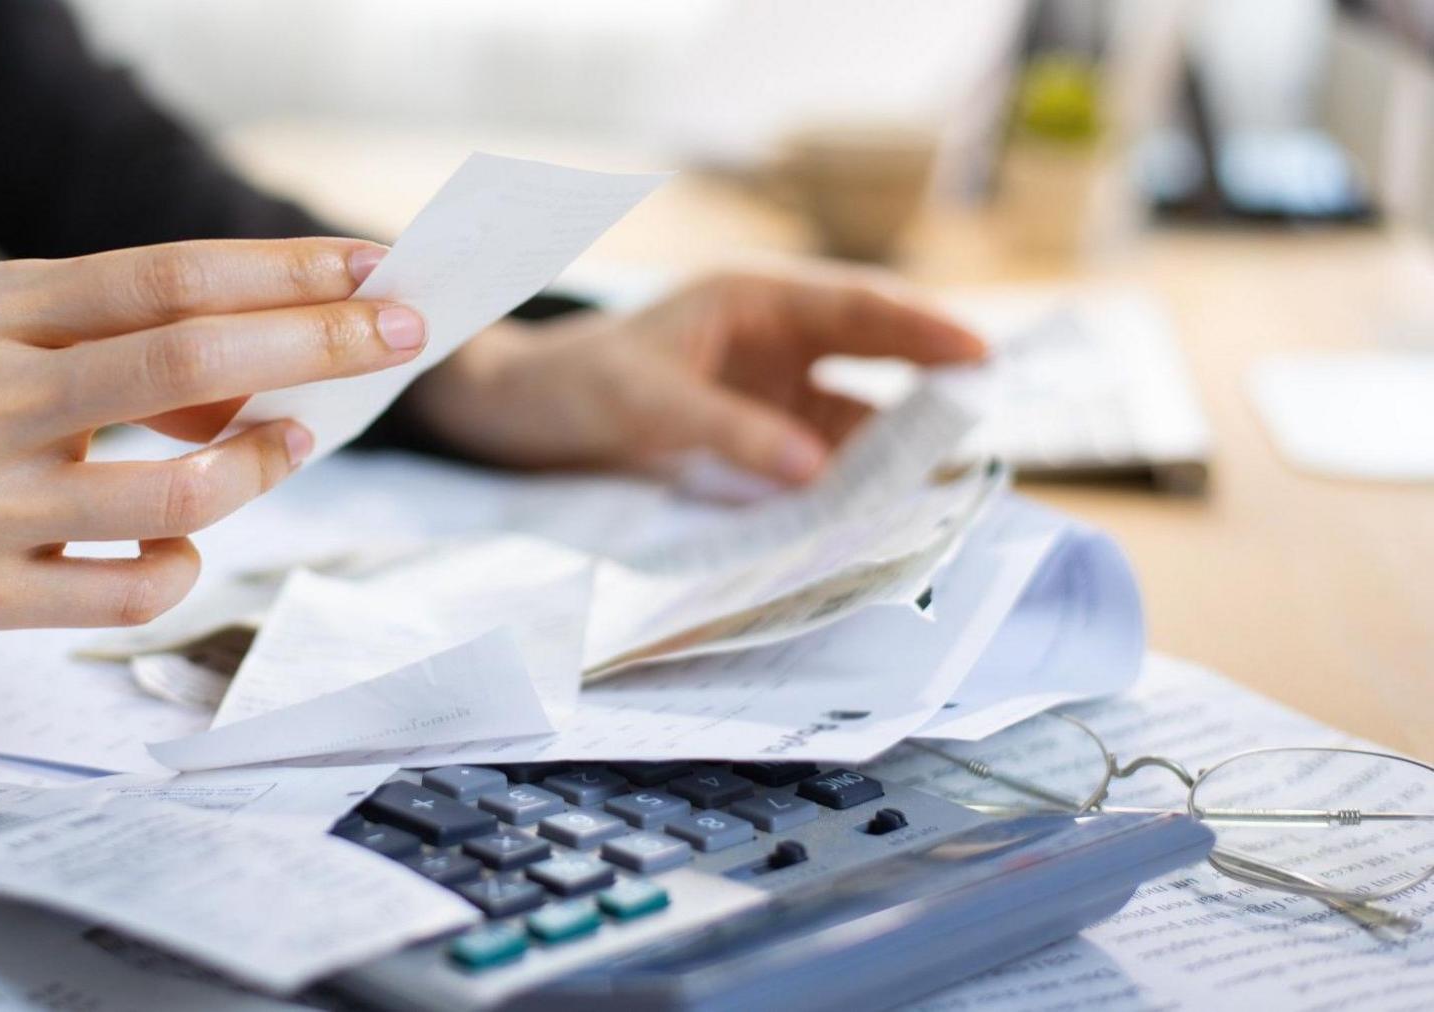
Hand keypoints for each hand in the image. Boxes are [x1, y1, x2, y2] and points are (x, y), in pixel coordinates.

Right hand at [0, 238, 423, 626]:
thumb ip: (109, 344)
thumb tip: (260, 376)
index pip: (168, 275)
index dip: (285, 271)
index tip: (372, 266)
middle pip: (193, 360)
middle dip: (321, 343)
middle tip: (403, 334)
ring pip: (176, 493)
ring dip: (264, 464)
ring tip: (296, 439)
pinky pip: (127, 592)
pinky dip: (185, 565)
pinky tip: (186, 544)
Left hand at [403, 265, 984, 483]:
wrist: (516, 417)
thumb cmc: (571, 384)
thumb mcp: (646, 402)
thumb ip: (732, 432)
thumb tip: (817, 472)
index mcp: (752, 298)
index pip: (855, 306)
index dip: (923, 330)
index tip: (981, 356)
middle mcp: (772, 338)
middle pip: (872, 356)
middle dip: (930, 385)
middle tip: (989, 422)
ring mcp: (767, 388)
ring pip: (851, 414)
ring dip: (890, 447)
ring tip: (941, 485)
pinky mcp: (753, 435)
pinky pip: (816, 456)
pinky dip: (846, 480)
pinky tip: (874, 510)